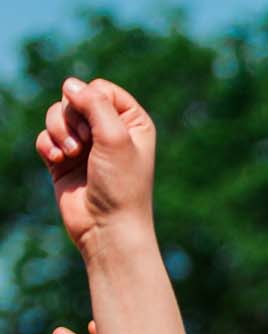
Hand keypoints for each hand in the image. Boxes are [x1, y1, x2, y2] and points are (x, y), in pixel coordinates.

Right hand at [35, 77, 155, 249]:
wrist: (107, 226)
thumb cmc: (121, 184)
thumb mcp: (115, 137)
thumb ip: (95, 103)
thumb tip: (69, 83)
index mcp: (132, 122)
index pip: (100, 88)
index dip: (91, 101)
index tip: (98, 127)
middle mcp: (109, 130)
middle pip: (74, 98)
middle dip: (72, 117)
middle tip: (85, 143)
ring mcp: (85, 144)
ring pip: (56, 115)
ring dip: (58, 131)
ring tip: (71, 153)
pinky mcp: (64, 159)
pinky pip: (45, 137)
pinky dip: (48, 145)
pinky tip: (57, 161)